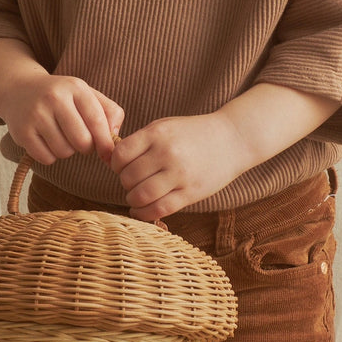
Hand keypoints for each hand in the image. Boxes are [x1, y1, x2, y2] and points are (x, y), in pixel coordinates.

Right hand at [0, 74, 123, 165]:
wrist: (19, 89)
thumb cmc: (62, 97)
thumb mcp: (87, 95)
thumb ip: (109, 112)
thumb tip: (114, 137)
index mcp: (75, 87)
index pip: (97, 121)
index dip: (106, 143)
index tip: (108, 153)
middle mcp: (54, 98)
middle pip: (82, 142)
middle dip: (85, 147)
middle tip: (79, 139)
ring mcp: (36, 114)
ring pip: (64, 152)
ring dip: (66, 151)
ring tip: (60, 136)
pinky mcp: (22, 132)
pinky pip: (46, 158)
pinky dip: (50, 156)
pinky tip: (46, 141)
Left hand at [109, 112, 253, 220]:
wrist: (232, 139)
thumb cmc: (193, 134)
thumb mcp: (165, 127)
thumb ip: (139, 142)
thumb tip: (109, 161)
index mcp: (157, 134)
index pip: (120, 155)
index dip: (116, 165)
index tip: (122, 167)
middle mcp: (167, 154)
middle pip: (128, 177)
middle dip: (125, 183)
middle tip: (133, 182)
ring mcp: (179, 175)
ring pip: (140, 195)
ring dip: (132, 200)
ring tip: (137, 196)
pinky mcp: (190, 193)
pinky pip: (158, 209)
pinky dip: (144, 213)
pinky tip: (142, 210)